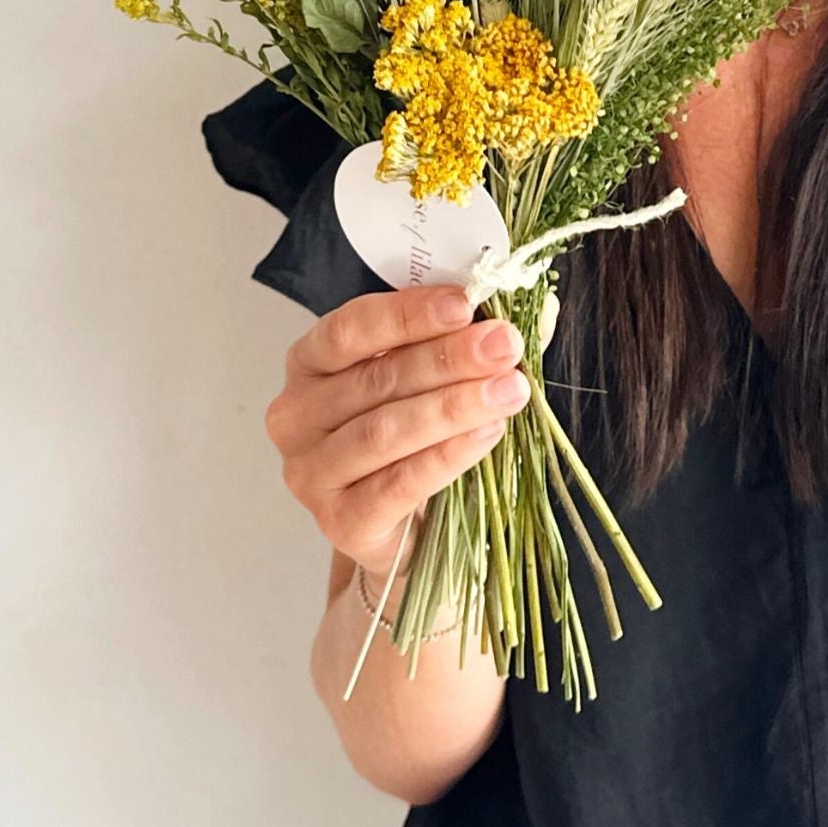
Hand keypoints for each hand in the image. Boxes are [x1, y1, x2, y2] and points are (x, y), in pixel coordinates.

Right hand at [264, 288, 530, 577]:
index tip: (465, 304)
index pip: (350, 329)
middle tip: (504, 346)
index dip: (408, 314)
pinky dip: (447, 456)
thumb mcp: (427, 374)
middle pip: (376, 379)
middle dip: (449, 359)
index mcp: (311, 363)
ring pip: (385, 431)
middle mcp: (297, 417)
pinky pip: (397, 484)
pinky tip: (487, 434)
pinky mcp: (339, 521)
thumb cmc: (410, 432)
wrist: (403, 520)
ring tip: (509, 390)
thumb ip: (463, 339)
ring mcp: (312, 473)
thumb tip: (530, 315)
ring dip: (454, 406)